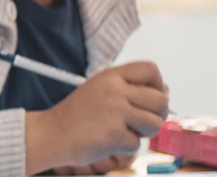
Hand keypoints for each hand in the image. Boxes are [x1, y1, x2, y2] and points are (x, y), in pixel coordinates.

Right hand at [26, 61, 168, 173]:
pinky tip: (107, 141)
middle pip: (160, 100)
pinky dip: (125, 146)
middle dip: (157, 114)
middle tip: (141, 122)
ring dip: (144, 133)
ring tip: (124, 131)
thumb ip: (130, 89)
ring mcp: (114, 112)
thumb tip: (166, 91)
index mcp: (110, 76)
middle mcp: (114, 90)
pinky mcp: (113, 134)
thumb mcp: (101, 91)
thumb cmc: (78, 116)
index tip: (148, 99)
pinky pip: (137, 144)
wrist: (50, 134)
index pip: (150, 69)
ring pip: (155, 123)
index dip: (158, 85)